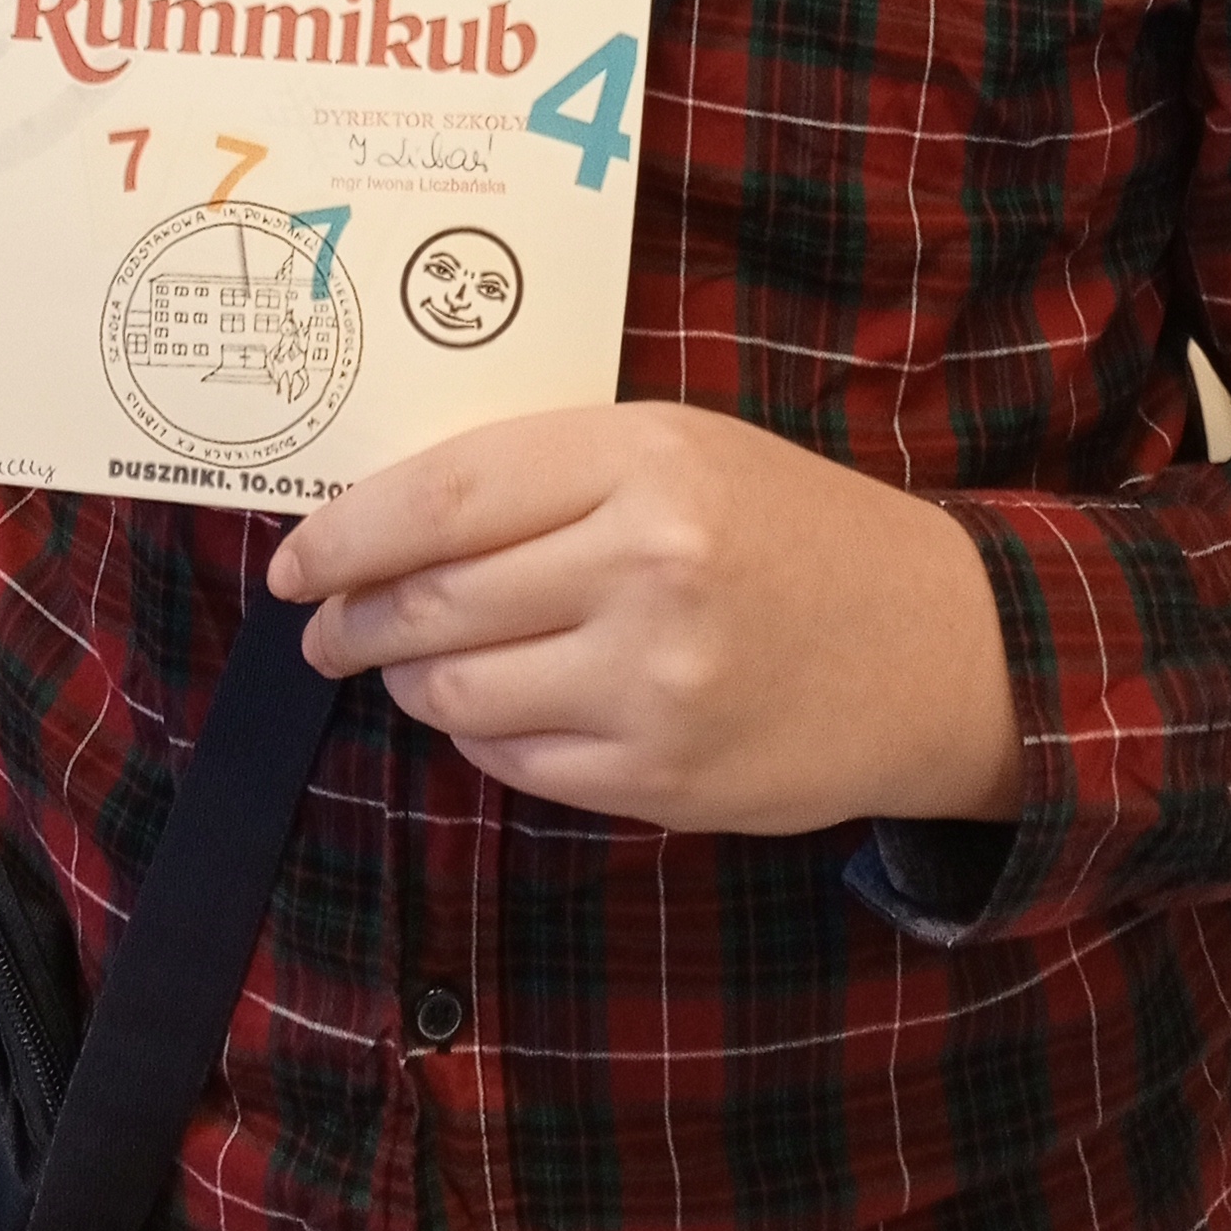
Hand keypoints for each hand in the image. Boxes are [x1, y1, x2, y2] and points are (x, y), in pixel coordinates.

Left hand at [264, 404, 1023, 837]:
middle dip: (355, 617)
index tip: (294, 558)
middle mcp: (644, 568)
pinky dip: (482, 737)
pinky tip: (494, 708)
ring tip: (404, 664)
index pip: (442, 497)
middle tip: (325, 623)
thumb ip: (547, 474)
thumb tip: (384, 523)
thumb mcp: (681, 450)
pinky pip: (516, 764)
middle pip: (434, 601)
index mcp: (644, 460)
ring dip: (409, 682)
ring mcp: (652, 684)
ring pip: (459, 694)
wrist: (936, 645)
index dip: (344, 532)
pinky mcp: (661, 780)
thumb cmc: (790, 527)